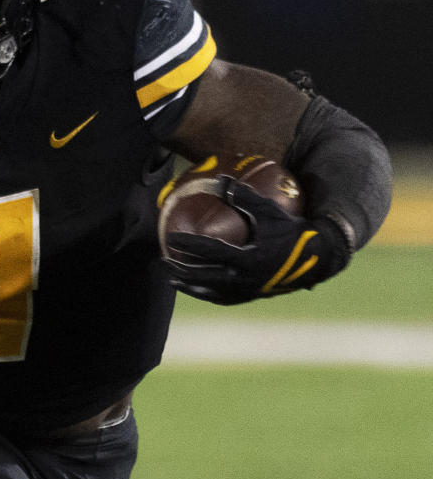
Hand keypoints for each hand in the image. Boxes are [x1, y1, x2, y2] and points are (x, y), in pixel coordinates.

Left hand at [161, 184, 349, 305]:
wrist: (316, 258)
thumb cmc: (292, 230)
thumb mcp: (270, 211)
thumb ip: (245, 197)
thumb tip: (222, 180)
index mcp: (249, 258)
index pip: (211, 251)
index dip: (189, 245)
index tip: (171, 238)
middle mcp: (246, 279)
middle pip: (205, 276)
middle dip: (182, 270)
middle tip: (163, 261)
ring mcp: (248, 290)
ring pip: (211, 292)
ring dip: (190, 286)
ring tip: (172, 280)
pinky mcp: (251, 296)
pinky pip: (223, 298)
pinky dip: (207, 294)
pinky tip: (195, 289)